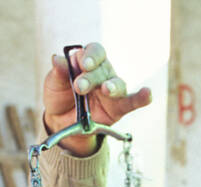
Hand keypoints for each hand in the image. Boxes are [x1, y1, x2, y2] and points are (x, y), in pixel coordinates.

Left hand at [43, 42, 151, 156]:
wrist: (61, 122)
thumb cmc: (59, 96)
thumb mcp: (53, 83)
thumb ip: (58, 72)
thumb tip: (57, 58)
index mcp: (87, 61)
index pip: (94, 51)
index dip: (91, 56)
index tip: (83, 64)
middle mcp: (103, 72)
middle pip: (103, 69)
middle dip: (91, 77)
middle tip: (79, 87)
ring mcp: (112, 90)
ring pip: (117, 84)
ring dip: (112, 86)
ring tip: (106, 90)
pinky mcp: (118, 108)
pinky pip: (131, 102)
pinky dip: (140, 98)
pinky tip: (147, 94)